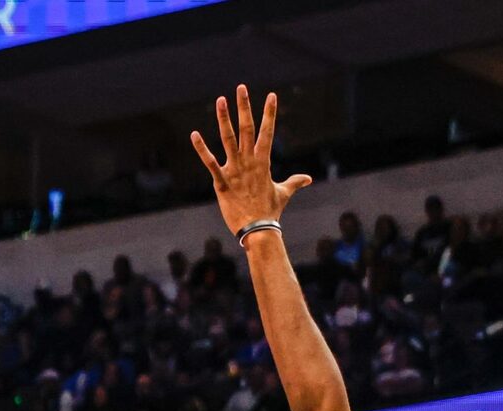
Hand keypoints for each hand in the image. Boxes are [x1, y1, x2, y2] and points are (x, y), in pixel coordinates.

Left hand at [190, 87, 309, 239]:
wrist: (258, 230)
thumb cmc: (270, 212)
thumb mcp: (284, 193)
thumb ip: (295, 182)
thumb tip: (308, 178)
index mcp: (263, 162)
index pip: (267, 132)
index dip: (269, 113)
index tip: (271, 95)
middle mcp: (249, 162)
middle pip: (247, 129)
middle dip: (244, 107)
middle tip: (240, 88)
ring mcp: (234, 171)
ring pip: (228, 139)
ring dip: (224, 119)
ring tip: (220, 100)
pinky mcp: (221, 183)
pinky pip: (210, 163)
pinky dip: (201, 149)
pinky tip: (194, 134)